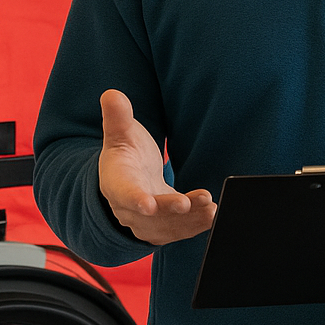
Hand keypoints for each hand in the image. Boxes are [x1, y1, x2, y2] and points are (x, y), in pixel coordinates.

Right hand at [97, 89, 215, 244]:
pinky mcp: (164, 226)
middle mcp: (130, 207)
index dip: (135, 199)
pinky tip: (213, 215)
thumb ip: (118, 117)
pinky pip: (179, 230)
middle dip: (169, 211)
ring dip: (189, 221)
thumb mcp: (120, 133)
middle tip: (187, 204)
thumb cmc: (125, 153)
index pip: (124, 193)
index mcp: (117, 183)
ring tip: (210, 210)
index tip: (148, 203)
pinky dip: (196, 226)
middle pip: (149, 215)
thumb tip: (111, 94)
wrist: (129, 176)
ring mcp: (147, 221)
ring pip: (167, 226)